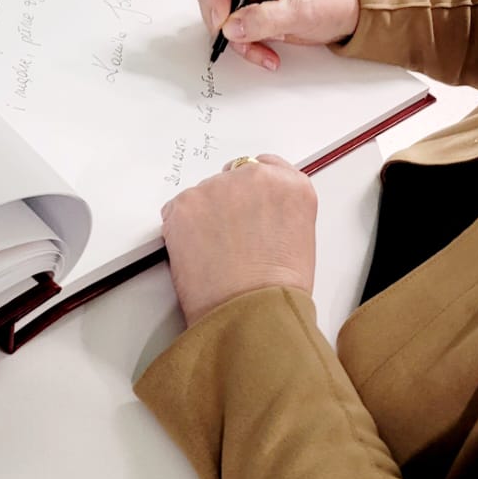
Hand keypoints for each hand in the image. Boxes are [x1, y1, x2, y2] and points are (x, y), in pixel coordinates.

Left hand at [161, 154, 316, 325]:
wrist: (252, 312)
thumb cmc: (278, 291)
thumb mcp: (300, 240)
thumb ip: (279, 212)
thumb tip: (257, 216)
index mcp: (292, 186)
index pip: (267, 166)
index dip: (253, 191)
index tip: (247, 206)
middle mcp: (256, 177)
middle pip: (233, 178)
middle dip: (228, 204)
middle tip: (230, 240)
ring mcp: (218, 187)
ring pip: (205, 195)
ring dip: (205, 217)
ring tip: (215, 255)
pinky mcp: (185, 203)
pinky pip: (178, 210)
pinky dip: (181, 229)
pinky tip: (197, 255)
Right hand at [196, 0, 359, 70]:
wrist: (352, 15)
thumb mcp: (303, 10)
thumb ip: (266, 18)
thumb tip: (232, 26)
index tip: (224, 17)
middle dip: (221, 18)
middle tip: (237, 37)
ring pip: (221, 14)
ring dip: (235, 38)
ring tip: (259, 50)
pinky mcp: (253, 13)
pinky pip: (235, 31)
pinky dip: (245, 46)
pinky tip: (265, 53)